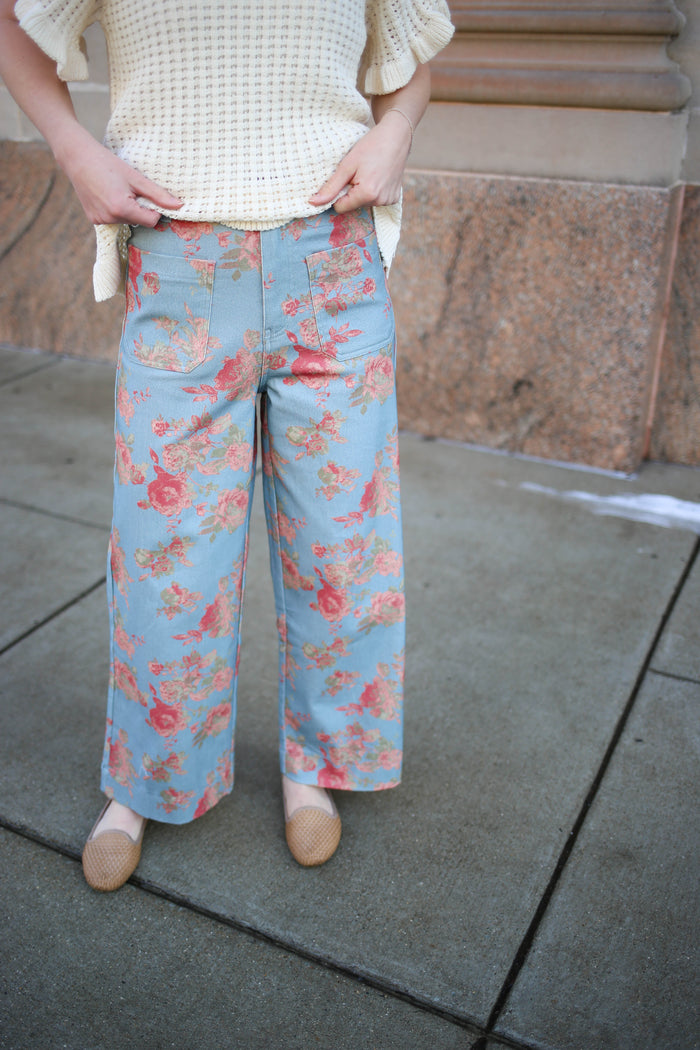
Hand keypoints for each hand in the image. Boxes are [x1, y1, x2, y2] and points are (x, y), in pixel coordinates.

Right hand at [58, 127, 182, 225]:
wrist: (77, 158)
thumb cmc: (107, 164)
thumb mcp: (136, 177)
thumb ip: (158, 195)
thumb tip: (179, 206)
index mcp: (122, 208)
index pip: (151, 221)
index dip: (154, 210)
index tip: (148, 195)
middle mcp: (110, 218)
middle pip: (138, 221)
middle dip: (139, 208)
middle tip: (128, 188)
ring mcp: (100, 221)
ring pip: (126, 221)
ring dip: (127, 209)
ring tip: (116, 189)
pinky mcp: (94, 220)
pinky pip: (114, 219)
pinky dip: (115, 210)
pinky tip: (107, 195)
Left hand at [308, 110, 411, 213]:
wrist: (396, 136)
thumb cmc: (371, 146)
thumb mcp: (347, 165)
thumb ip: (331, 187)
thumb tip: (313, 202)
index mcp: (367, 194)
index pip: (340, 207)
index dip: (338, 194)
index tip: (343, 178)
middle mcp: (380, 201)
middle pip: (353, 205)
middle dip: (351, 191)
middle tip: (359, 172)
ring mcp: (389, 200)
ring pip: (364, 203)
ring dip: (363, 190)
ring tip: (370, 172)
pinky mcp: (395, 198)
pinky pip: (376, 200)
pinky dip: (374, 190)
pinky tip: (378, 176)